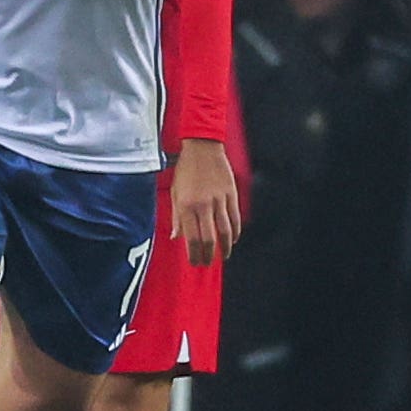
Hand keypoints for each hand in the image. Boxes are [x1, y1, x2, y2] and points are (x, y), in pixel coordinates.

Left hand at [171, 138, 242, 266]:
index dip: (195, 255)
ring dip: (225, 248)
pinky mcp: (231, 194)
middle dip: (209, 256)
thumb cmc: (186, 169)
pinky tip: (233, 239)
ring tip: (224, 255)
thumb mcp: (175, 192)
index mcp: (186, 206)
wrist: (203, 147)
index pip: (192, 239)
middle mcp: (203, 205)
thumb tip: (176, 237)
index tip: (195, 263)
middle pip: (209, 240)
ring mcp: (219, 200)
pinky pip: (235, 218)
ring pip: (225, 232)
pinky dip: (235, 232)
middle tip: (208, 263)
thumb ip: (176, 217)